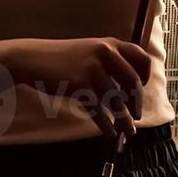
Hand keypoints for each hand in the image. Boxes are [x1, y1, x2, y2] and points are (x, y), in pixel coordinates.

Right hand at [5, 37, 150, 140]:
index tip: (141, 87)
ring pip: (117, 101)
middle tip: (137, 115)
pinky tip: (108, 133)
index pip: (141, 57)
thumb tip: (129, 89)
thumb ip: (108, 62)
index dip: (145, 75)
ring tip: (128, 132)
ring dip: (124, 120)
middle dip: (136, 103)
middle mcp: (105, 53)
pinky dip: (106, 125)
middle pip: (133, 82)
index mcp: (109, 44)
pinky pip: (99, 111)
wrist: (32, 58)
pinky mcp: (80, 85)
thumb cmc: (60, 59)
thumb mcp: (88, 51)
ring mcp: (93, 69)